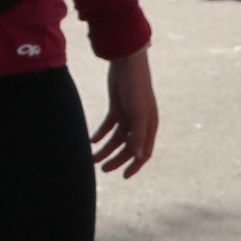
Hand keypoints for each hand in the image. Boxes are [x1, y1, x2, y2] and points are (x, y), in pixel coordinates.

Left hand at [93, 47, 157, 177]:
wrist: (127, 64)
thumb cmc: (136, 88)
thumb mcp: (137, 113)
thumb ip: (138, 135)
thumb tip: (138, 157)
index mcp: (148, 127)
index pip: (143, 153)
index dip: (135, 166)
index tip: (123, 176)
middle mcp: (139, 124)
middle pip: (128, 148)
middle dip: (116, 160)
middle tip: (102, 169)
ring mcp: (127, 116)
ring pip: (116, 139)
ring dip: (105, 149)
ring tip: (92, 158)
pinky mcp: (116, 108)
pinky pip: (108, 126)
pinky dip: (100, 134)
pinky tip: (91, 140)